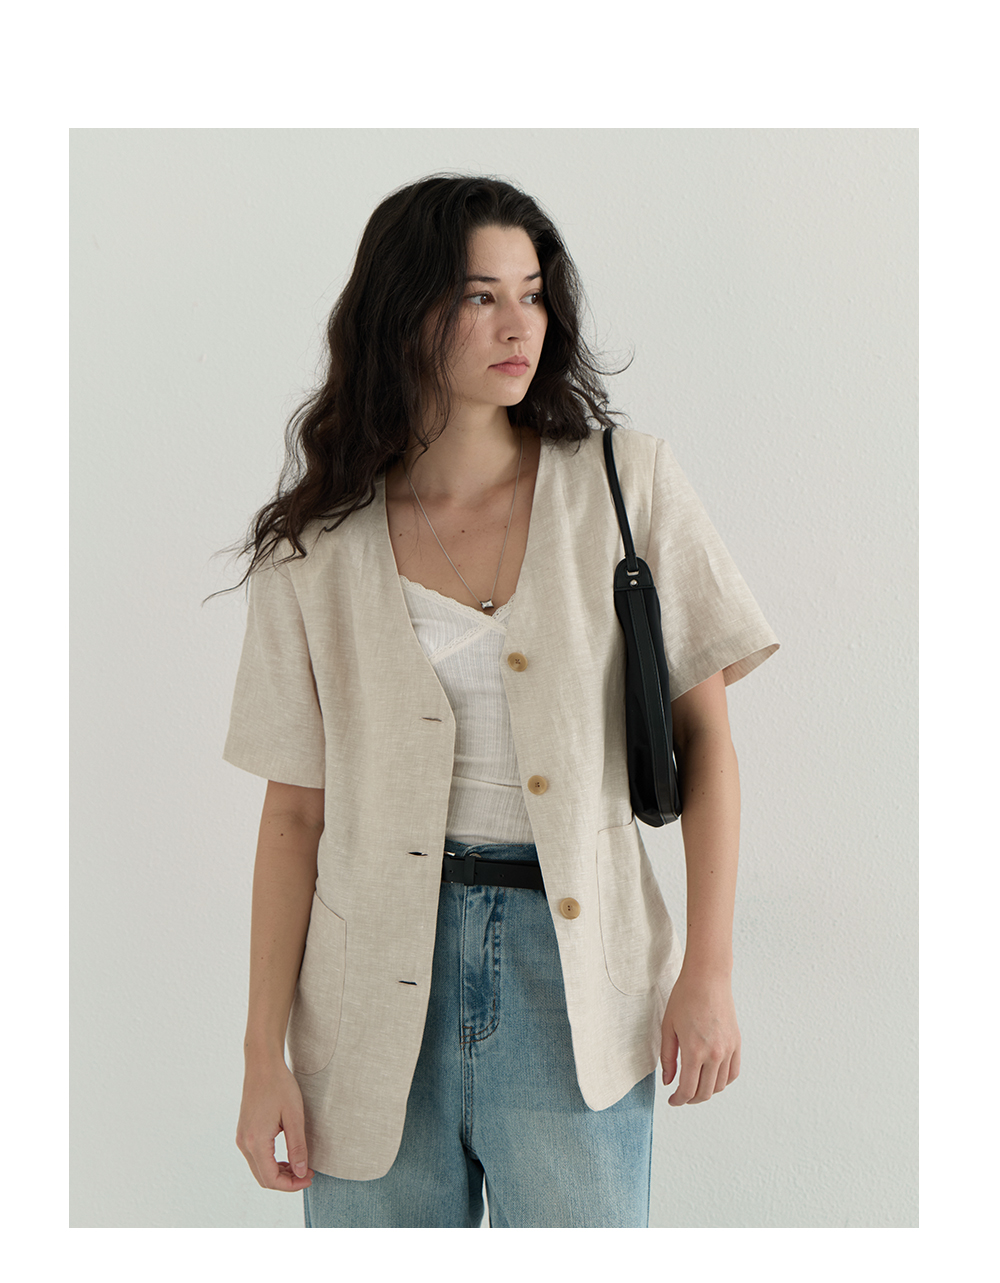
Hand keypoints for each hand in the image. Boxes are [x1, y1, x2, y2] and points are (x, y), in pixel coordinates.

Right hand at [236, 1057, 314, 1190]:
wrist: (262, 1064)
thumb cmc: (280, 1086)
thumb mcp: (294, 1116)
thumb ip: (297, 1147)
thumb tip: (300, 1173)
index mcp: (256, 1141)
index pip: (271, 1179)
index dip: (291, 1185)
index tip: (310, 1177)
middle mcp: (244, 1143)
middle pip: (263, 1178)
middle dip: (286, 1182)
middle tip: (308, 1173)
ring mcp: (242, 1138)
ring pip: (259, 1170)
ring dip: (279, 1174)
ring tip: (301, 1166)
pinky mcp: (244, 1132)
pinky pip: (256, 1158)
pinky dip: (272, 1163)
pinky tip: (288, 1158)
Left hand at [660, 971, 740, 1104]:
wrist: (707, 978)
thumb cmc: (684, 998)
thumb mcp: (668, 1027)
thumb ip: (667, 1057)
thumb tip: (668, 1082)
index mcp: (694, 1051)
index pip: (688, 1090)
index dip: (678, 1100)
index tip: (672, 1100)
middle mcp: (714, 1054)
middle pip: (705, 1092)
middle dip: (691, 1099)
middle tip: (681, 1097)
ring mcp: (728, 1049)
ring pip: (720, 1085)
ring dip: (707, 1091)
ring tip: (695, 1086)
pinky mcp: (736, 1043)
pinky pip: (733, 1073)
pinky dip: (723, 1081)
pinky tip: (712, 1078)